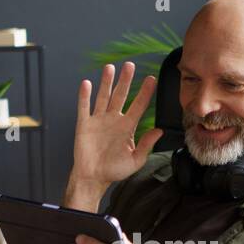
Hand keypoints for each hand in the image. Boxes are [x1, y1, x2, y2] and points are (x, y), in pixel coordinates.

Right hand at [67, 62, 164, 208]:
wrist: (94, 177)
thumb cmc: (114, 170)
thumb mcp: (135, 160)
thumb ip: (146, 145)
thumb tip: (159, 131)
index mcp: (127, 127)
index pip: (138, 106)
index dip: (145, 93)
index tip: (151, 80)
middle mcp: (113, 120)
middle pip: (121, 95)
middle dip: (125, 80)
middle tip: (130, 65)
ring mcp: (98, 120)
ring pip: (103, 97)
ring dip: (106, 82)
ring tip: (110, 68)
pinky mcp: (84, 125)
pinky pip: (84, 107)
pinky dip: (84, 96)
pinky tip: (87, 83)